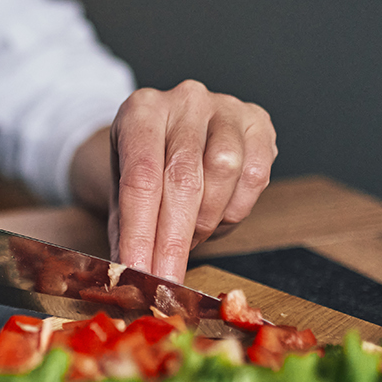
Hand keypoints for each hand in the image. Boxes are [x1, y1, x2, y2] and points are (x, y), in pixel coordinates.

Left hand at [103, 80, 276, 282]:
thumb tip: (127, 275)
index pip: (140, 179)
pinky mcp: (258, 121)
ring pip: (223, 173)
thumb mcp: (123, 192)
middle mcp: (183, 101)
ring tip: (189, 236)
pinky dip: (235, 207)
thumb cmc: (146, 166)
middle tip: (167, 280)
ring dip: (206, 220)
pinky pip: (255, 174)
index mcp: (140, 111)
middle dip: (174, 240)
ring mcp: (224, 106)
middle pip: (182, 179)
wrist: (173, 132)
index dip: (141, 232)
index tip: (140, 271)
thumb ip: (125, 231)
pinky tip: (218, 214)